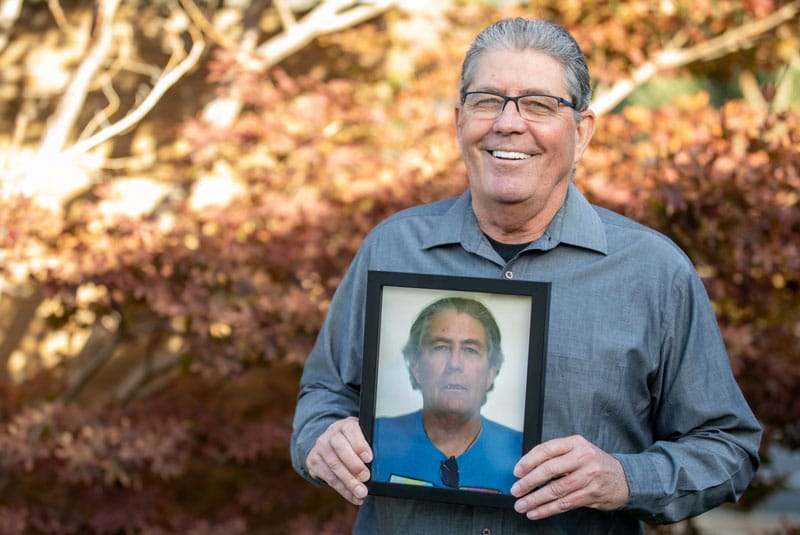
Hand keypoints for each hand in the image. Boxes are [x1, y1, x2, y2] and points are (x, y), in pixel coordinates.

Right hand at [306, 416, 372, 505]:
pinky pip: (329, 478)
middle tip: (366, 477)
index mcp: (346, 425)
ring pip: (334, 465)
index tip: (369, 458)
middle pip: (340, 448)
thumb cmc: (351, 441)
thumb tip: (383, 461)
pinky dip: (343, 490)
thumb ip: (369, 444)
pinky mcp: (314, 461)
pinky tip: (353, 496)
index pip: (351, 431)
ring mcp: (320, 447)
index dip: (360, 445)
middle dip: (354, 465)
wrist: (328, 442)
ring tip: (361, 493)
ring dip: (349, 482)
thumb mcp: (360, 436)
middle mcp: (331, 434)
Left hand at [510, 435, 629, 519]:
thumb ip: (556, 455)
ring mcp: (588, 477)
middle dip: (529, 482)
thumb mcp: (578, 450)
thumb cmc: (594, 463)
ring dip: (535, 500)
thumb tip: (527, 467)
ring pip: (556, 490)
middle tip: (516, 490)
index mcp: (575, 443)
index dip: (529, 461)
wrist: (623, 478)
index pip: (547, 449)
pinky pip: (565, 504)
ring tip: (522, 505)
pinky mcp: (592, 494)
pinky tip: (536, 512)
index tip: (517, 471)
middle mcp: (582, 458)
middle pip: (549, 470)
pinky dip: (547, 510)